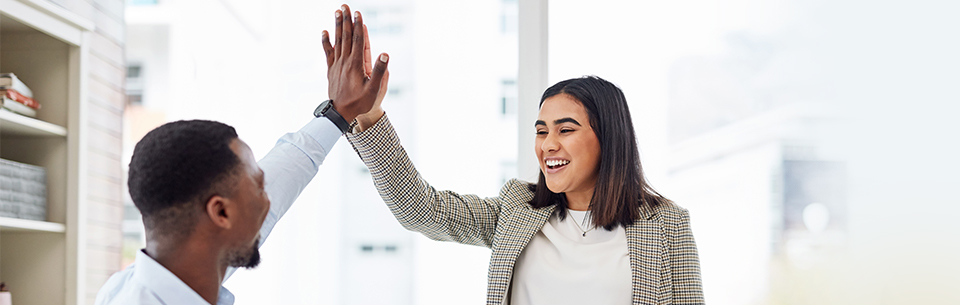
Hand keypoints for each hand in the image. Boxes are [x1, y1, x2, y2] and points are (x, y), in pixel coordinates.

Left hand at [322, 4, 387, 121]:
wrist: (340, 114)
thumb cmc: (360, 103)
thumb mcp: (374, 89)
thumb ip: (379, 71)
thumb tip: (384, 53)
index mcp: (356, 64)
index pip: (358, 40)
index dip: (358, 25)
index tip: (358, 13)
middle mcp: (345, 61)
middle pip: (346, 36)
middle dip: (346, 20)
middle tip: (345, 6)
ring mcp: (336, 65)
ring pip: (337, 41)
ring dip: (338, 25)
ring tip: (337, 12)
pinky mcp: (331, 70)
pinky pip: (328, 52)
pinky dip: (326, 41)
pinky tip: (325, 31)